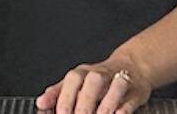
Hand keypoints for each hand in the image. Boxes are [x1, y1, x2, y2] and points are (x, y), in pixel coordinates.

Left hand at [38, 55, 152, 113]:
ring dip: (105, 106)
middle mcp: (100, 75)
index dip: (66, 99)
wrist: (131, 67)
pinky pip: (130, 100)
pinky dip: (123, 109)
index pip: (72, 81)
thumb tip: (40, 103)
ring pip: (114, 88)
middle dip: (84, 106)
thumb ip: (57, 92)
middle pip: (93, 83)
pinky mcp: (136, 92)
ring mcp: (119, 82)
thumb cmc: (97, 80)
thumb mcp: (75, 82)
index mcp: (82, 73)